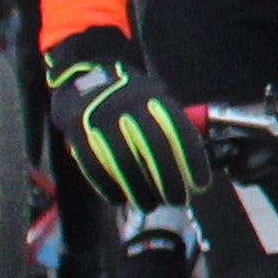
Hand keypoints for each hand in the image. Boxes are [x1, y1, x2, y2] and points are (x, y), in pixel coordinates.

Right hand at [44, 30, 207, 217]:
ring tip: (149, 205)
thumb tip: (194, 165)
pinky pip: (93, 166)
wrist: (84, 72)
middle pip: (155, 149)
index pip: (180, 131)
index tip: (201, 185)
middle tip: (177, 200)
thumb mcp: (154, 98)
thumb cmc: (128, 95)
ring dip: (140, 191)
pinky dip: (109, 188)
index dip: (193, 161)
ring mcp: (100, 117)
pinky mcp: (76, 130)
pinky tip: (119, 200)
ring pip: (124, 162)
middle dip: (170, 181)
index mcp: (153, 97)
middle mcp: (128, 106)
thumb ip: (170, 126)